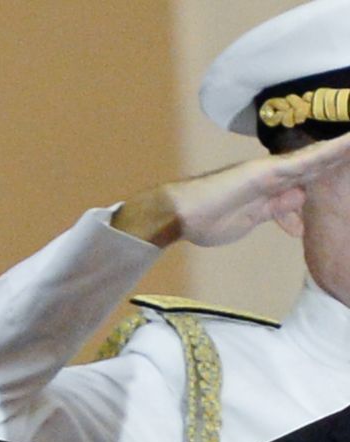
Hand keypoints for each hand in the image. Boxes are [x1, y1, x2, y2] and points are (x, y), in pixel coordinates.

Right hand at [112, 132, 349, 247]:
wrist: (180, 214)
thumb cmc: (205, 221)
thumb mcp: (250, 221)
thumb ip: (275, 211)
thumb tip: (298, 204)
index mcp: (271, 188)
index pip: (310, 179)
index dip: (332, 173)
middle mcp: (275, 173)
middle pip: (319, 164)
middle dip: (344, 157)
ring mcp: (273, 169)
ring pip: (319, 157)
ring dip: (345, 148)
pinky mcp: (269, 170)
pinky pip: (308, 159)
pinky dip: (331, 151)